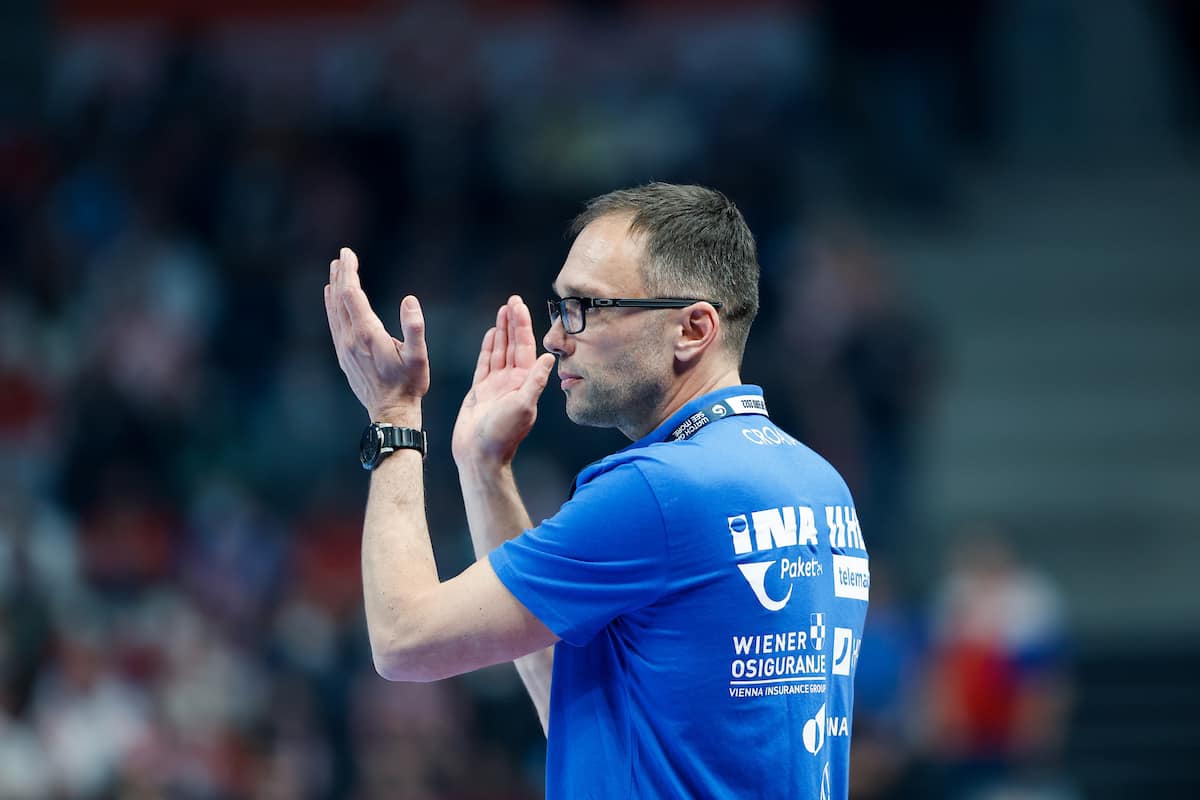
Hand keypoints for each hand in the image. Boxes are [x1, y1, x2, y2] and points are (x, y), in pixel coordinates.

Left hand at [324, 247, 427, 420]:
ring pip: (334, 311)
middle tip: (342, 256)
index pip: (352, 294)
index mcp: (367, 334)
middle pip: (340, 299)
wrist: (391, 413)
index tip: (348, 253)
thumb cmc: (409, 384)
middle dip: (341, 275)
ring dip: (334, 289)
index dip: (349, 271)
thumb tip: (409, 299)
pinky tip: (332, 298)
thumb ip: (414, 328)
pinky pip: (333, 324)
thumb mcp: (419, 357)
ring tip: (335, 270)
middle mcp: (351, 339)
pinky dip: (332, 306)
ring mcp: (344, 348)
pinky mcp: (343, 356)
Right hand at [453, 295, 555, 468]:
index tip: (520, 305)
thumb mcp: (523, 406)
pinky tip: (492, 334)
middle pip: (514, 344)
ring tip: (502, 310)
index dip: (522, 325)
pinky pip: (485, 363)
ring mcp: (497, 385)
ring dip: (502, 331)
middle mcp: (513, 381)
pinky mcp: (481, 391)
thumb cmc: (502, 434)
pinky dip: (489, 348)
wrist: (479, 455)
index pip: (525, 347)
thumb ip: (535, 381)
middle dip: (513, 322)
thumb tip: (549, 357)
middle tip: (512, 300)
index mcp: (525, 382)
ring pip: (500, 351)